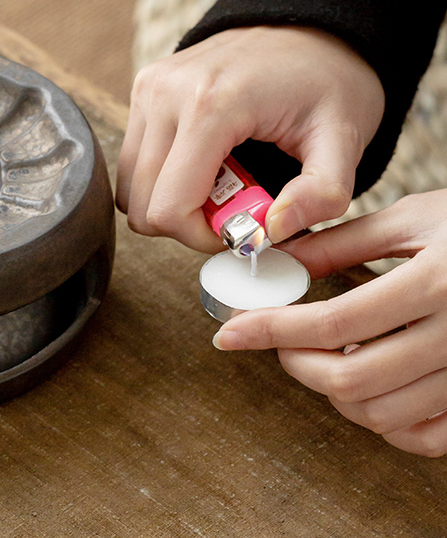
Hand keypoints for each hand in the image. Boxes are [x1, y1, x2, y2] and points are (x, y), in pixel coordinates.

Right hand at [116, 26, 383, 251]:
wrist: (308, 25)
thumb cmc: (328, 81)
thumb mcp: (345, 138)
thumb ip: (322, 193)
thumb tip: (273, 230)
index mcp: (210, 105)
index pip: (168, 209)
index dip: (202, 237)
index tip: (243, 228)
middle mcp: (165, 93)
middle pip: (141, 205)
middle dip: (188, 222)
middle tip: (236, 207)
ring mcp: (148, 88)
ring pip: (130, 187)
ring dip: (173, 200)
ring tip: (223, 182)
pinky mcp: (143, 89)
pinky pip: (135, 161)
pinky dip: (164, 177)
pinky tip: (206, 162)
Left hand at [213, 190, 446, 456]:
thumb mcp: (412, 218)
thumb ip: (344, 243)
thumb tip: (280, 259)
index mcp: (435, 283)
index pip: (333, 324)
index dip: (270, 330)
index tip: (229, 333)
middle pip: (350, 380)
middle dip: (294, 363)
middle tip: (275, 339)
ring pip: (379, 413)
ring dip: (330, 391)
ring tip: (316, 355)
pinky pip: (422, 436)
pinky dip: (379, 418)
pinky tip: (365, 383)